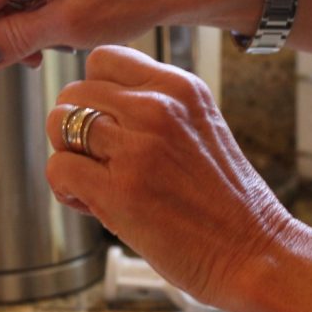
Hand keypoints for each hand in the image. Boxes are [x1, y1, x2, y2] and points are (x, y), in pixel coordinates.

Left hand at [44, 45, 291, 306]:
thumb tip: (88, 104)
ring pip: (58, 125)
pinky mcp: (118, 189)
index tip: (102, 121)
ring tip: (94, 183)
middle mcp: (157, 108)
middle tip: (97, 160)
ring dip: (67, 157)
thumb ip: (150, 108)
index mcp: (179, 87)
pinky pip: (57, 168)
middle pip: (73, 92)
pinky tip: (91, 204)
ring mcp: (137, 147)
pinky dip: (64, 190)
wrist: (254, 253)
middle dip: (72, 127)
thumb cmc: (222, 200)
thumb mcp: (197, 127)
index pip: (103, 58)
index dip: (90, 91)